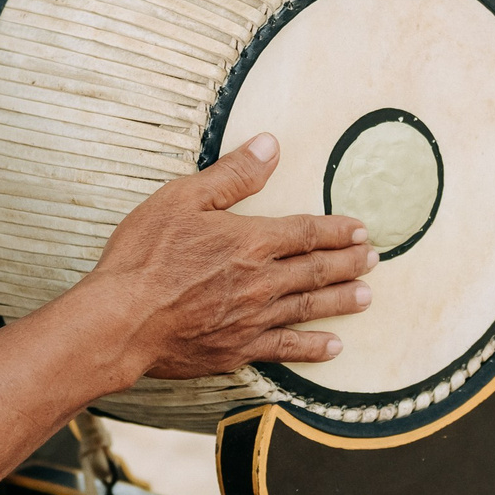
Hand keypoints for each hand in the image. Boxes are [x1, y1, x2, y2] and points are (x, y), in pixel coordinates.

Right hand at [86, 133, 375, 378]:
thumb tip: (271, 145)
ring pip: (309, 308)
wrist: (120, 321)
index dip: (338, 231)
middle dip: (349, 263)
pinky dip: (313, 348)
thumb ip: (232, 176)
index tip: (361, 230)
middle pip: (316, 270)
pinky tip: (333, 348)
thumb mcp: (182, 199)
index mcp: (251, 241)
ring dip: (341, 301)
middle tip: (374, 260)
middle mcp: (261, 282)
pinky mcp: (237, 350)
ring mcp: (252, 319)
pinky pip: (286, 348)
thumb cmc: (144, 256)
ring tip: (367, 297)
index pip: (307, 233)